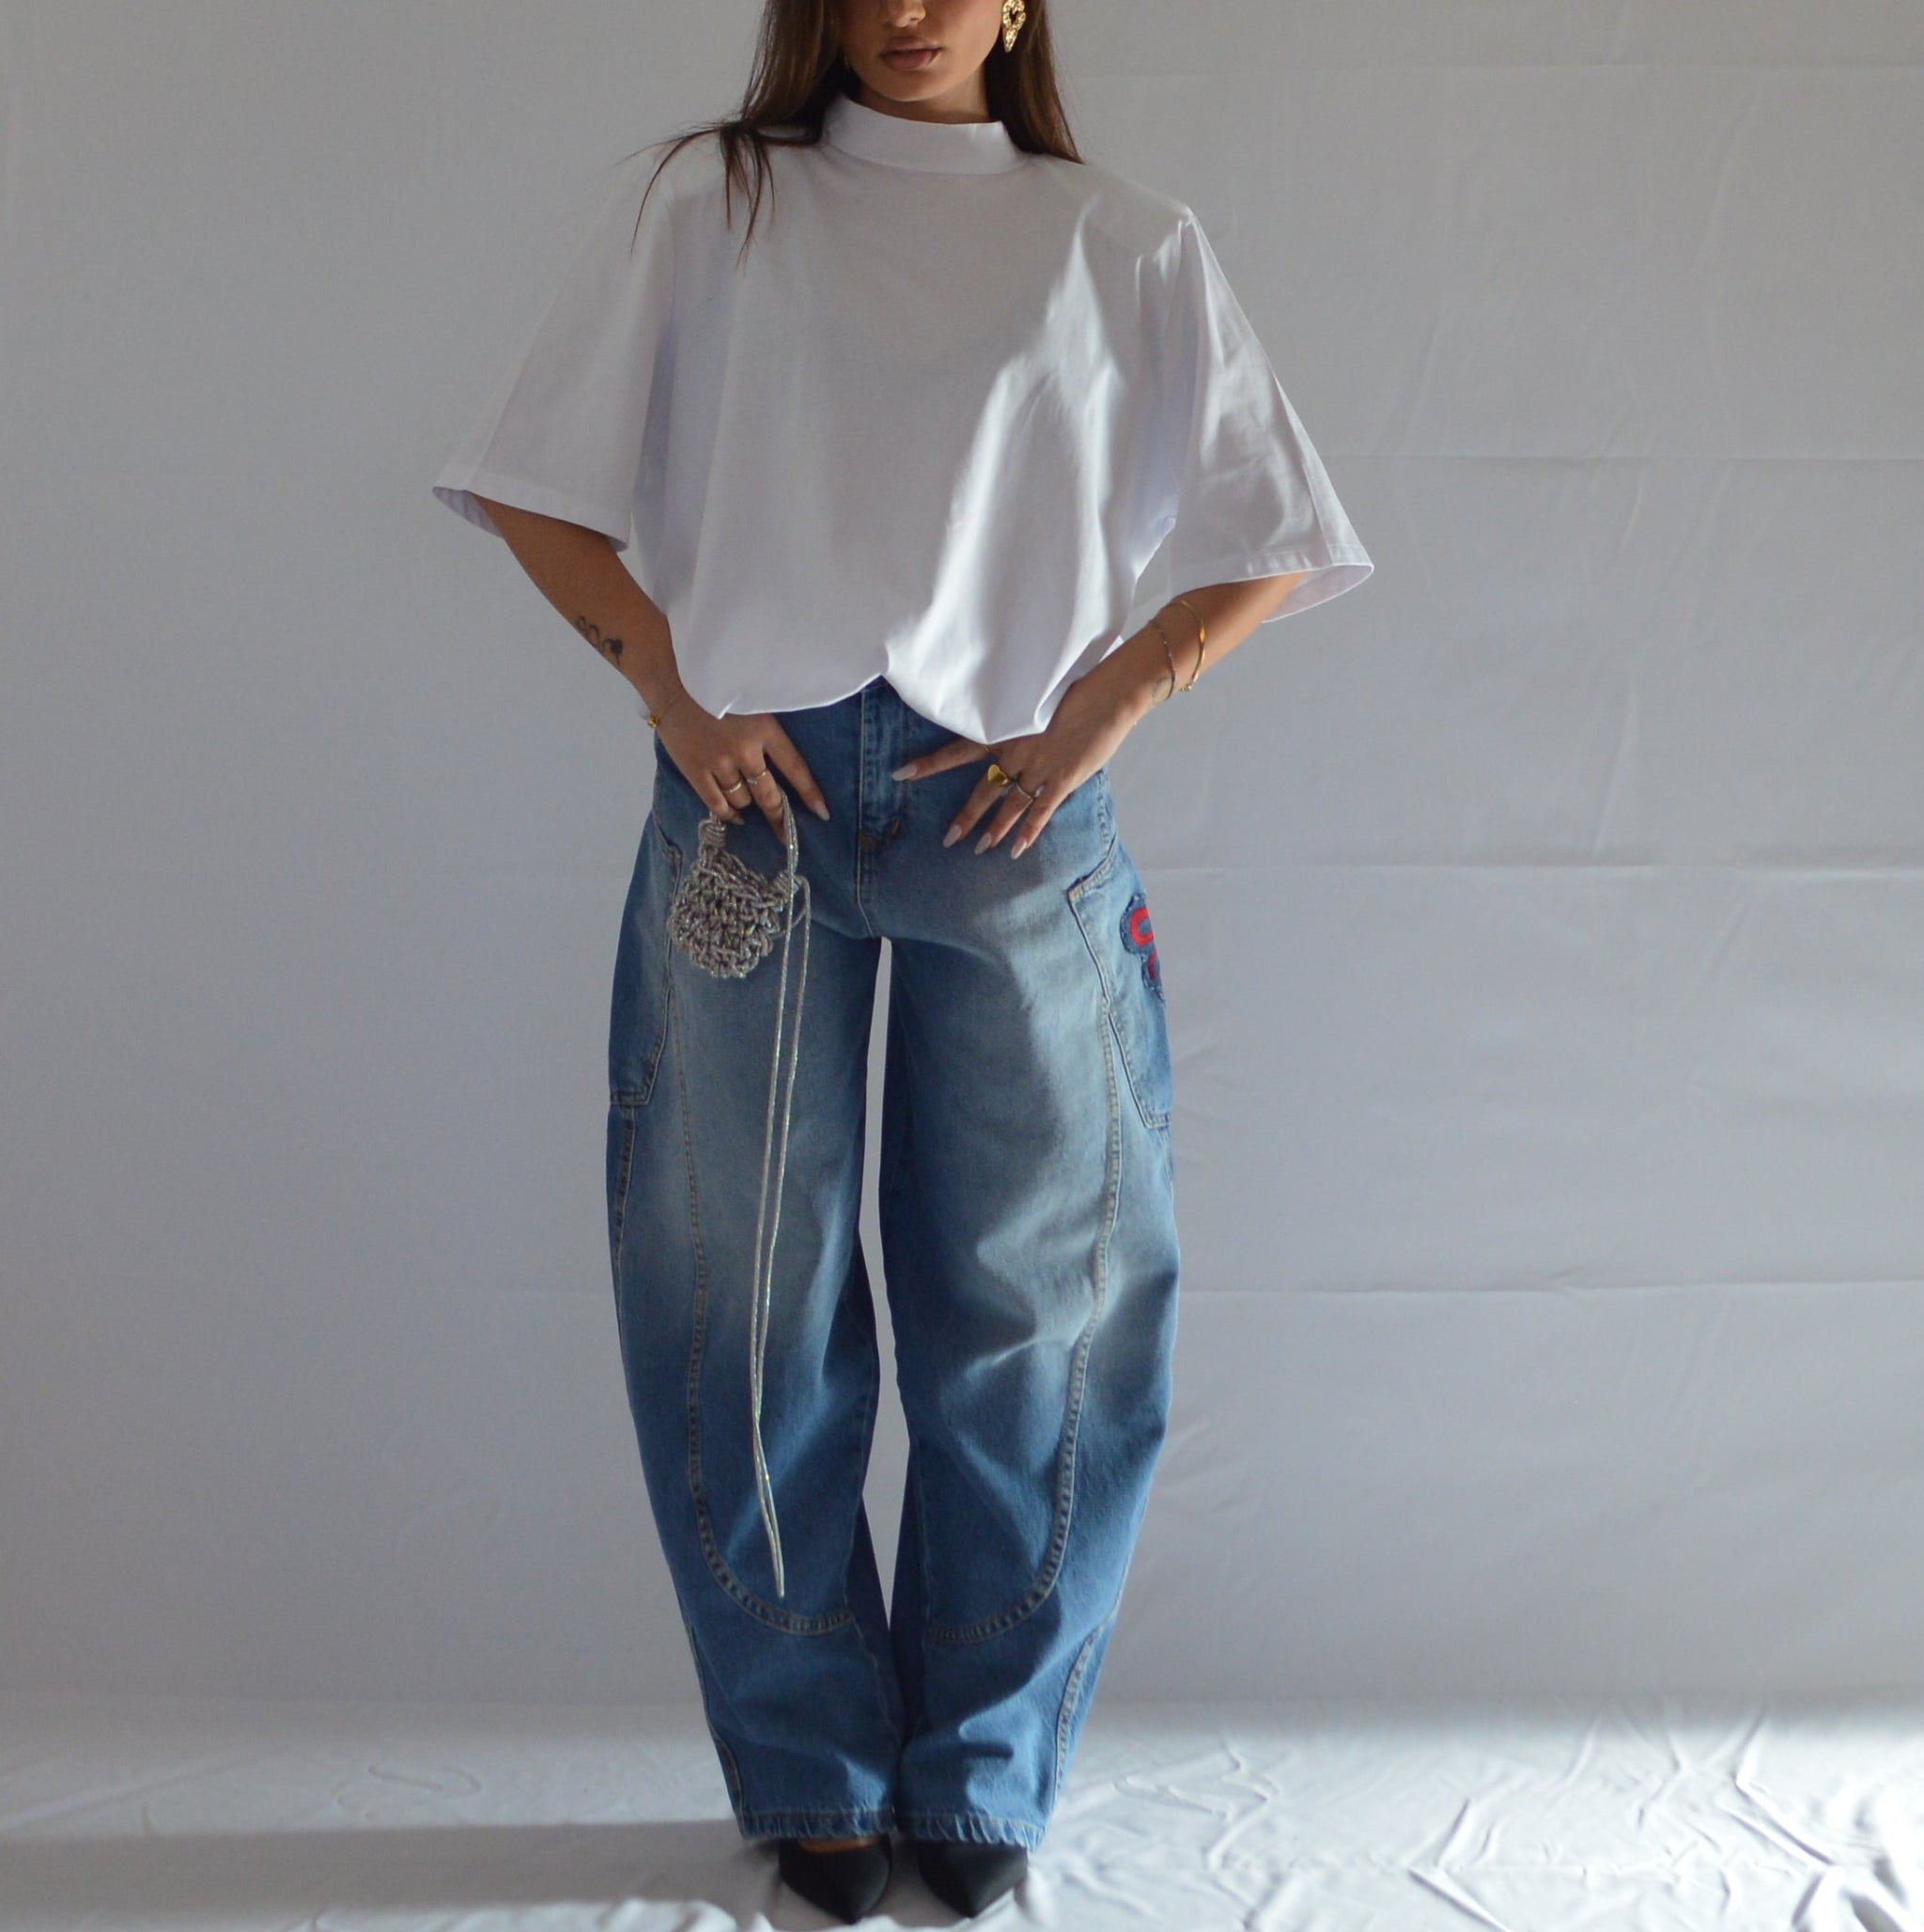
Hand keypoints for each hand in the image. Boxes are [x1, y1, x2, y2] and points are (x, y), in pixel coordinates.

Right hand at [654, 691, 829, 830]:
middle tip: (785, 835)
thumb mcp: (753, 702)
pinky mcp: (696, 771)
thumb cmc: (717, 688)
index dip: (810, 793)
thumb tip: (780, 764)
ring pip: (743, 801)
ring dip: (749, 807)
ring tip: (750, 808)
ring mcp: (719, 763)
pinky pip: (717, 804)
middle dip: (779, 817)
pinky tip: (735, 817)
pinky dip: (729, 814)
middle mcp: (745, 750)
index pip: (795, 768)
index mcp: (764, 729)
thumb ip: (767, 730)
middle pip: (769, 795)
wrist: (673, 681)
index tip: (822, 813)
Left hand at [892, 651, 1152, 857]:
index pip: (957, 749)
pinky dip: (1028, 833)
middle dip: (965, 816)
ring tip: (979, 849)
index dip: (929, 764)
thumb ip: (1020, 718)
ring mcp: (1038, 768)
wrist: (1106, 693)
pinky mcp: (1061, 780)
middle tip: (947, 838)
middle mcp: (1015, 752)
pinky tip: (1015, 850)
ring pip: (1009, 805)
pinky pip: (1040, 812)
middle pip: (983, 788)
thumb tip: (1009, 723)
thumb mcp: (1035, 699)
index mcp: (1005, 729)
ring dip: (993, 829)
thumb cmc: (1074, 688)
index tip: (900, 774)